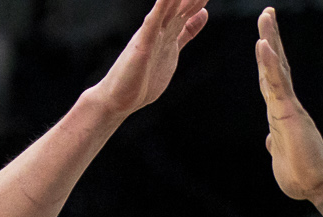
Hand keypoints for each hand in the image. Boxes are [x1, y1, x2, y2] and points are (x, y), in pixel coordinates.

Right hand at [88, 0, 210, 117]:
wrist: (117, 100)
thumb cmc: (141, 79)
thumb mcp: (173, 49)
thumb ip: (187, 32)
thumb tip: (204, 13)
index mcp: (168, 32)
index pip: (187, 10)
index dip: (198, 1)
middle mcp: (160, 30)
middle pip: (179, 6)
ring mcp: (150, 36)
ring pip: (168, 9)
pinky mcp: (142, 45)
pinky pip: (152, 23)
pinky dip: (160, 8)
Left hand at [255, 8, 322, 200]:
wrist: (318, 185)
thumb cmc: (301, 175)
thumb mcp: (280, 157)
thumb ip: (275, 145)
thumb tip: (269, 140)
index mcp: (279, 113)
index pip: (271, 80)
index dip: (266, 59)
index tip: (263, 38)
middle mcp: (284, 105)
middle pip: (275, 65)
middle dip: (270, 37)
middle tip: (267, 13)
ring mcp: (287, 106)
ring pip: (276, 68)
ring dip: (270, 40)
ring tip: (266, 16)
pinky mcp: (289, 112)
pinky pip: (277, 84)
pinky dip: (269, 64)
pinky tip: (263, 45)